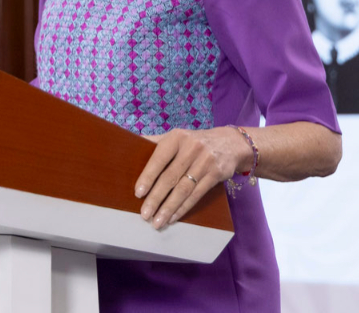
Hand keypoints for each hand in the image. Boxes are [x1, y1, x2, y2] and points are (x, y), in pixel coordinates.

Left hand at [134, 127, 251, 228]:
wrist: (231, 143)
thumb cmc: (195, 142)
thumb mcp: (178, 137)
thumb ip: (156, 142)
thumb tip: (128, 143)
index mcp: (177, 137)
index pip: (159, 158)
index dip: (148, 175)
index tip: (138, 193)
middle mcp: (191, 147)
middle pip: (171, 177)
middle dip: (156, 198)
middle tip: (144, 214)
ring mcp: (205, 161)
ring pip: (183, 189)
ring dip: (169, 207)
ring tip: (157, 221)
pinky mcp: (216, 174)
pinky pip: (197, 194)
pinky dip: (183, 208)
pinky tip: (173, 217)